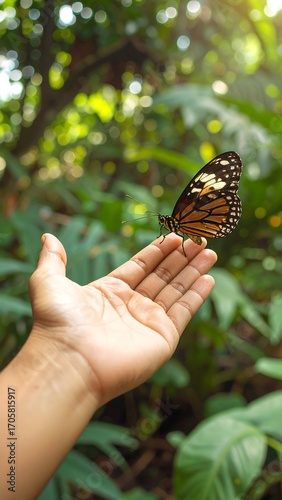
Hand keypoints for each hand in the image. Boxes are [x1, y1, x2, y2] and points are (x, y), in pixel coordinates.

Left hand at [29, 233, 216, 405]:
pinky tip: (208, 277)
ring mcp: (148, 323)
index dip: (158, 250)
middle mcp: (131, 306)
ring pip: (176, 289)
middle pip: (162, 275)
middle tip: (199, 237)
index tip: (175, 234)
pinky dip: (197, 294)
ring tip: (209, 251)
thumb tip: (49, 236)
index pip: (140, 265)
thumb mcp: (48, 281)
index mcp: (109, 292)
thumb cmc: (57, 322)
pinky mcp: (162, 338)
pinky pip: (184, 311)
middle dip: (181, 256)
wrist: (69, 361)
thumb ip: (53, 258)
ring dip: (194, 270)